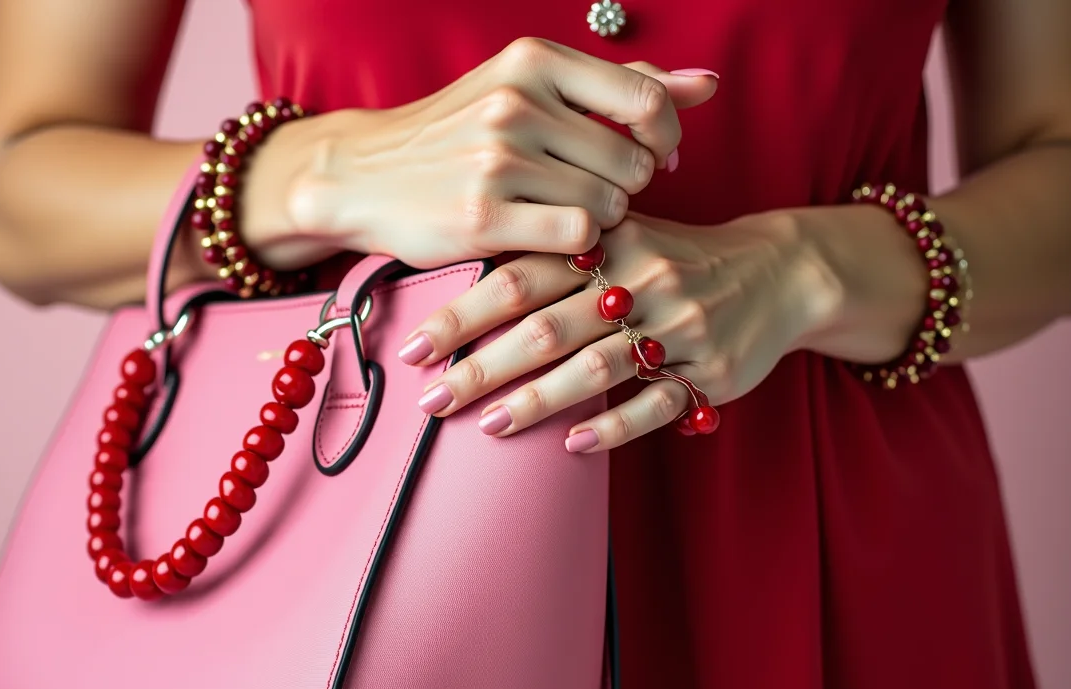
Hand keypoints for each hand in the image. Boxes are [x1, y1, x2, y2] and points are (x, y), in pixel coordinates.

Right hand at [246, 38, 717, 270]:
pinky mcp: (483, 217)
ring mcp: (497, 160)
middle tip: (585, 192)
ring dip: (598, 221)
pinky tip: (546, 237)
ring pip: (608, 206)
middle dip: (624, 188)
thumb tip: (707, 85)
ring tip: (557, 213)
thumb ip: (619, 88)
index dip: (663, 141)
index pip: (647, 104)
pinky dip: (574, 246)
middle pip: (633, 164)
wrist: (362, 174)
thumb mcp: (529, 88)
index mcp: (534, 60)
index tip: (648, 160)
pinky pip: (576, 238)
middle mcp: (517, 103)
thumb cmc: (458, 133)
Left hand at [398, 212, 831, 450]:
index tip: (413, 346)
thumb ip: (552, 254)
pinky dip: (613, 426)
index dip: (462, 313)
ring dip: (536, 400)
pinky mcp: (711, 370)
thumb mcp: (619, 234)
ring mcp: (678, 326)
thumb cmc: (674, 256)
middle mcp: (639, 279)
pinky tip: (570, 446)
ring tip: (487, 425)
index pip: (518, 277)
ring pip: (595, 368)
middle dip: (482, 366)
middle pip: (545, 327)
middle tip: (431, 400)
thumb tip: (458, 286)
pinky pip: (657, 405)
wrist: (779, 270)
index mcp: (606, 241)